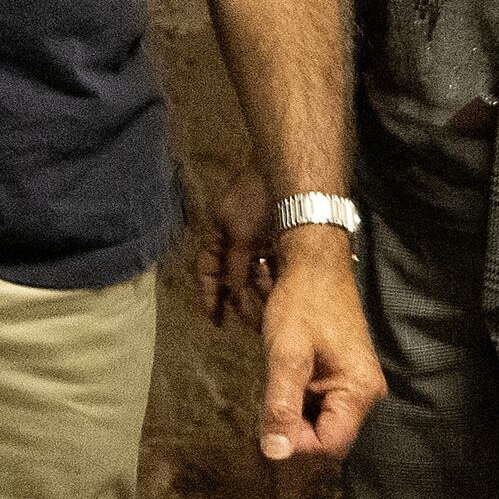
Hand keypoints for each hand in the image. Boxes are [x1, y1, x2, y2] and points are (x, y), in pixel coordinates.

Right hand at [195, 166, 274, 331]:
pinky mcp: (275, 243)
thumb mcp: (240, 236)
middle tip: (251, 317)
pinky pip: (271, 270)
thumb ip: (235, 267)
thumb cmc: (257, 199)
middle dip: (240, 298)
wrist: (289, 178)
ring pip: (253, 277)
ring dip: (259, 291)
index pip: (208, 273)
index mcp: (217, 237)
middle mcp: (234, 242)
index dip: (210, 297)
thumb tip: (236, 293)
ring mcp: (255, 243)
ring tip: (268, 303)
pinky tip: (280, 288)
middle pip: (232, 279)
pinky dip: (273, 280)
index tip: (215, 320)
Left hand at [256, 237, 383, 462]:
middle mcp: (365, 393)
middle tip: (271, 394)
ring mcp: (356, 384)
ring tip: (279, 379)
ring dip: (293, 410)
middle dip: (293, 426)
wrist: (316, 264)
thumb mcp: (285, 355)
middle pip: (326, 436)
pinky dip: (298, 397)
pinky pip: (321, 402)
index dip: (296, 442)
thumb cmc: (302, 303)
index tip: (271, 417)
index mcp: (358, 391)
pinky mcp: (345, 376)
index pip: (330, 445)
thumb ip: (280, 406)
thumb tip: (274, 454)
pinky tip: (287, 375)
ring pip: (320, 420)